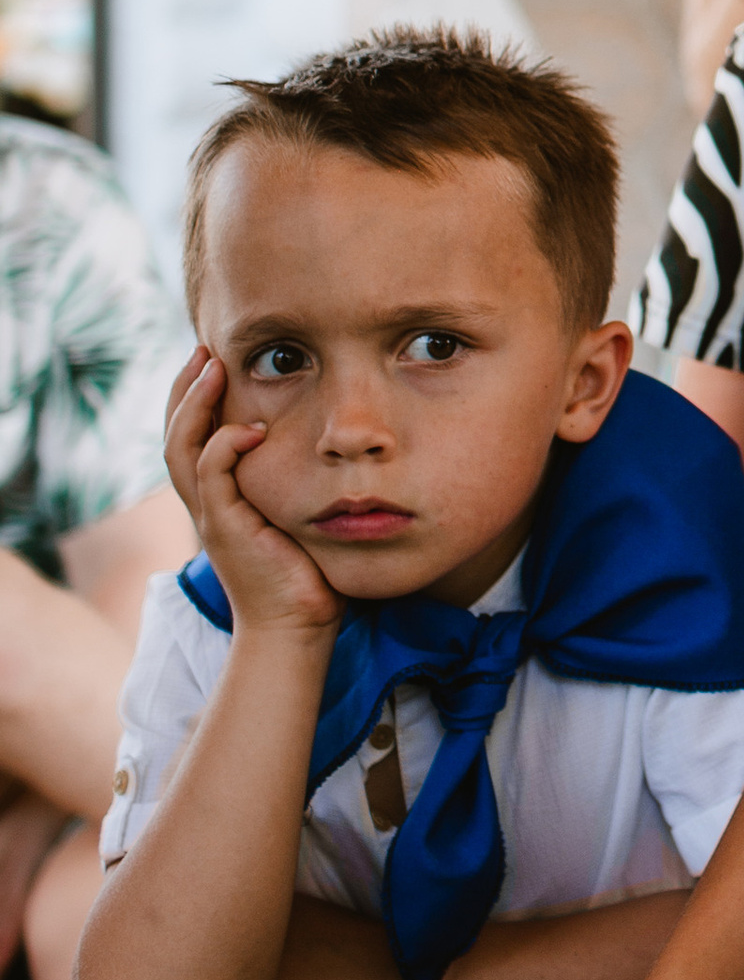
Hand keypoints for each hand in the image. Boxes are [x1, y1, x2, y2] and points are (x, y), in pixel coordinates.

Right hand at [163, 349, 336, 641]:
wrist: (297, 629)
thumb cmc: (308, 574)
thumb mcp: (301, 514)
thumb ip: (300, 480)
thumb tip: (333, 444)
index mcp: (220, 498)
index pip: (193, 436)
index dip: (197, 397)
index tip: (215, 358)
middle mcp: (207, 504)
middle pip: (175, 435)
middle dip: (186, 389)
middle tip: (203, 349)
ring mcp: (212, 517)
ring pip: (182, 450)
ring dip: (195, 405)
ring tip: (213, 367)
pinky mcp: (225, 529)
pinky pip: (211, 479)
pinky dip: (223, 448)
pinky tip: (248, 428)